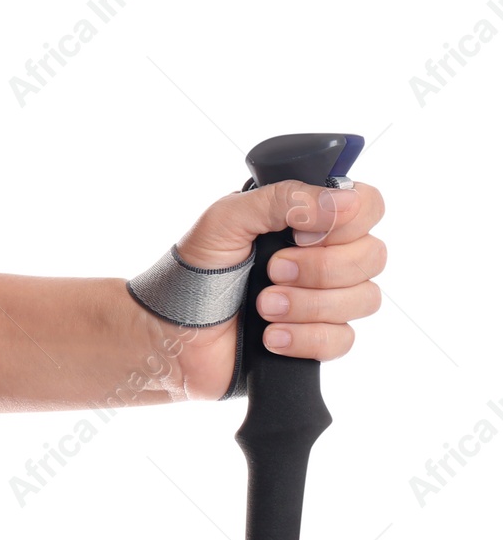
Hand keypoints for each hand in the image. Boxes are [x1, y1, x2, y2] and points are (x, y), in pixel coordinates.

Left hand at [170, 179, 386, 398]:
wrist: (166, 336)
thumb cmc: (190, 273)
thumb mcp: (225, 219)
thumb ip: (282, 198)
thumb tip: (342, 200)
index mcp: (306, 220)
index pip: (367, 205)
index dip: (348, 221)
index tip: (303, 233)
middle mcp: (323, 256)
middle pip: (372, 255)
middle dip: (319, 268)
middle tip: (271, 272)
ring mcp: (323, 300)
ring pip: (363, 299)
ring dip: (308, 305)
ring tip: (262, 307)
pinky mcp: (315, 341)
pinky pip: (343, 340)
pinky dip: (305, 338)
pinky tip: (270, 337)